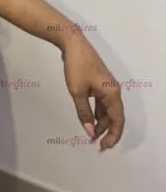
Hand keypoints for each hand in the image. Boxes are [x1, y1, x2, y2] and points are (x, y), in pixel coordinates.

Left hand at [61, 35, 124, 149]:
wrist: (73, 44)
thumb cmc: (76, 66)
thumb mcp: (77, 92)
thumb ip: (84, 113)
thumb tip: (90, 131)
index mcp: (112, 93)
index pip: (117, 120)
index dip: (113, 135)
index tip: (104, 147)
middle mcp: (113, 91)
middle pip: (114, 116)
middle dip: (106, 132)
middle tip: (96, 144)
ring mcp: (106, 87)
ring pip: (107, 110)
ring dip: (100, 123)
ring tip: (91, 135)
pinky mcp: (99, 83)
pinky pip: (102, 103)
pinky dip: (97, 113)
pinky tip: (90, 120)